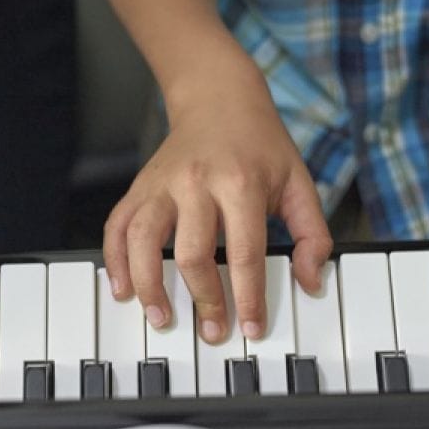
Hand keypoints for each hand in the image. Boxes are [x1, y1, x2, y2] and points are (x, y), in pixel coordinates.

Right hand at [103, 59, 331, 344]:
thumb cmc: (261, 145)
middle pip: (192, 253)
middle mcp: (196, 183)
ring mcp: (162, 184)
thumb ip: (313, 234)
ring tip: (160, 317)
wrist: (219, 97)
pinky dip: (116, 260)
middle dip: (202, 299)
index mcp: (241, 183)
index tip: (251, 328)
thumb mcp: (299, 182)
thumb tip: (310, 282)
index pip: (244, 252)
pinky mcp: (139, 187)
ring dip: (148, 285)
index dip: (248, 296)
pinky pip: (117, 226)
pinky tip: (123, 289)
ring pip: (143, 240)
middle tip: (213, 331)